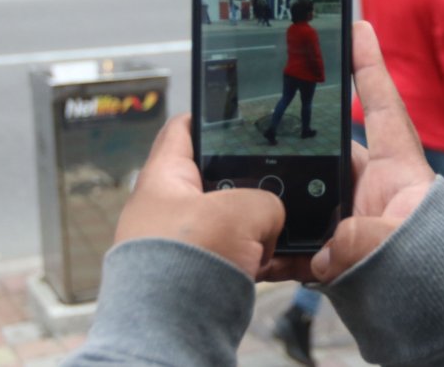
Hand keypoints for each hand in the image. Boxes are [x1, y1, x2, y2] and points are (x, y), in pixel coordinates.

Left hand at [115, 114, 285, 278]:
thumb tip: (269, 221)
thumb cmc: (186, 265)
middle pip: (218, 178)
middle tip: (276, 181)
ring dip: (259, 226)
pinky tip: (276, 260)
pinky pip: (237, 256)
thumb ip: (267, 201)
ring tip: (280, 228)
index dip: (210, 115)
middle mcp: (168, 208)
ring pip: (233, 221)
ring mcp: (184, 243)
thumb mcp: (243, 211)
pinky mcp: (199, 275)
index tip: (234, 110)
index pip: (184, 130)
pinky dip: (258, 257)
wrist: (172, 333)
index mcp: (164, 177)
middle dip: (251, 183)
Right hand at [261, 22, 436, 282]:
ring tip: (248, 196)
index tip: (358, 24)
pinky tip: (257, 253)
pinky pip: (297, 242)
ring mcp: (352, 219)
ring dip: (279, 203)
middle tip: (260, 127)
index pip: (380, 105)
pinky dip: (277, 248)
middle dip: (294, 145)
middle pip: (325, 151)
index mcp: (398, 171)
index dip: (368, 63)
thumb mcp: (402, 247)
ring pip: (304, 197)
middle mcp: (372, 189)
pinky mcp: (336, 252)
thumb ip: (362, 239)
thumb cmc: (441, 273)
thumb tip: (322, 252)